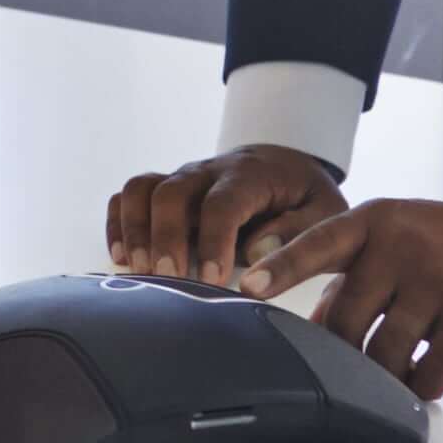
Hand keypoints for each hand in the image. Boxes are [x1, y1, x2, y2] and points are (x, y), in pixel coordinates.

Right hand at [103, 143, 343, 289]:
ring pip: (142, 188)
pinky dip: (119, 223)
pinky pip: (129, 195)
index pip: (223, 203)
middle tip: (167, 278)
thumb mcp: (324, 212)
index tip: (212, 279)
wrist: (286, 164)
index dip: (213, 240)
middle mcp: (209, 171)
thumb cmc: (305, 197)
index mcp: (251, 174)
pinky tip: (122, 257)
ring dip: (135, 228)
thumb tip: (258, 252)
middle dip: (165, 237)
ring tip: (140, 270)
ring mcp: (183, 178)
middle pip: (172, 191)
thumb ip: (297, 231)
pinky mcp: (166, 189)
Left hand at [243, 194, 442, 400]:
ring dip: (385, 376)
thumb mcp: (398, 242)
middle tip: (354, 365)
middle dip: (343, 353)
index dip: (281, 267)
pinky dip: (423, 385)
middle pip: (346, 319)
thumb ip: (355, 277)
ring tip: (394, 375)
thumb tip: (311, 328)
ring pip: (386, 352)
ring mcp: (438, 278)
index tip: (246, 286)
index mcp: (375, 223)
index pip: (318, 244)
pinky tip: (426, 380)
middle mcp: (403, 246)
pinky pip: (432, 369)